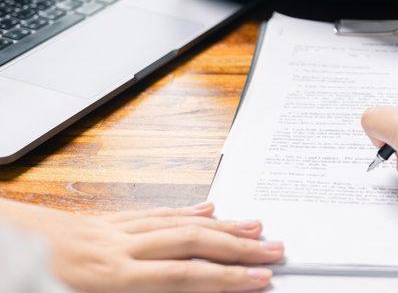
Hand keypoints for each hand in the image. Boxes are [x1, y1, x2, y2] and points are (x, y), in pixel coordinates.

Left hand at [0, 200, 281, 291]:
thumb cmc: (21, 281)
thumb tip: (176, 288)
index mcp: (107, 279)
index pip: (183, 277)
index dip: (227, 280)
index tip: (262, 280)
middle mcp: (114, 249)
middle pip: (190, 243)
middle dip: (237, 247)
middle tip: (275, 249)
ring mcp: (107, 231)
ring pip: (176, 223)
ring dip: (220, 227)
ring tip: (255, 228)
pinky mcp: (97, 223)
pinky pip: (150, 214)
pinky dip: (183, 212)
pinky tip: (206, 210)